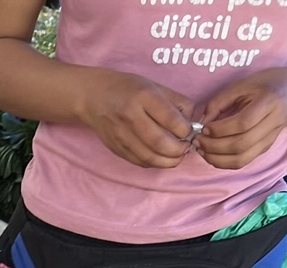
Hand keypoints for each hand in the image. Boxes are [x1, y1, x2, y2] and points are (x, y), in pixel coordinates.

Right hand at [81, 72, 196, 167]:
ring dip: (168, 161)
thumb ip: (176, 103)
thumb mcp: (155, 86)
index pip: (171, 120)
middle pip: (160, 143)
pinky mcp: (117, 148)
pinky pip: (139, 161)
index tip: (190, 131)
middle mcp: (131, 117)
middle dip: (179, 150)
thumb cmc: (129, 89)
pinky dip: (155, 163)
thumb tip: (192, 123)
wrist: (94, 98)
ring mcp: (122, 136)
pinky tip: (161, 157)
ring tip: (176, 156)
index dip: (186, 130)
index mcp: (144, 97)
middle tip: (186, 147)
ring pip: (150, 157)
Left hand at [195, 68, 286, 168]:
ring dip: (216, 159)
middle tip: (197, 141)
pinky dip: (223, 163)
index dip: (219, 129)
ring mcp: (269, 139)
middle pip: (240, 145)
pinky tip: (211, 154)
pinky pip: (242, 162)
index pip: (242, 123)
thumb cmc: (266, 85)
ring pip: (241, 159)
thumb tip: (201, 122)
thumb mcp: (243, 84)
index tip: (204, 127)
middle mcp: (272, 123)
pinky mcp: (264, 149)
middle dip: (213, 146)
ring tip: (201, 150)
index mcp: (269, 102)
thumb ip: (220, 102)